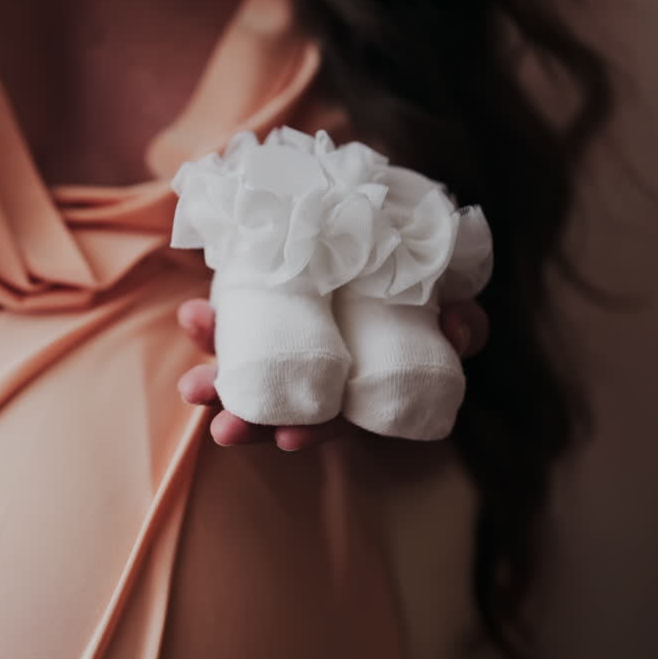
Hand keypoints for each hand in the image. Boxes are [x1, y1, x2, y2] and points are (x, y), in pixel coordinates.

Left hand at [175, 298, 488, 450]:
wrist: (380, 219)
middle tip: (225, 431)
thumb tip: (458, 328)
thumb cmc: (418, 278)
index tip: (287, 439)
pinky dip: (207, 322)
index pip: (329, 416)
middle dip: (247, 419)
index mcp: (352, 375)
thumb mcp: (448, 307)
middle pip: (275, 402)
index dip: (309, 430)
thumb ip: (464, 325)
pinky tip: (194, 318)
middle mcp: (311, 362)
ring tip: (193, 389)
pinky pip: (224, 314)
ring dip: (215, 378)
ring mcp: (279, 335)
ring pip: (242, 368)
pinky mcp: (250, 297)